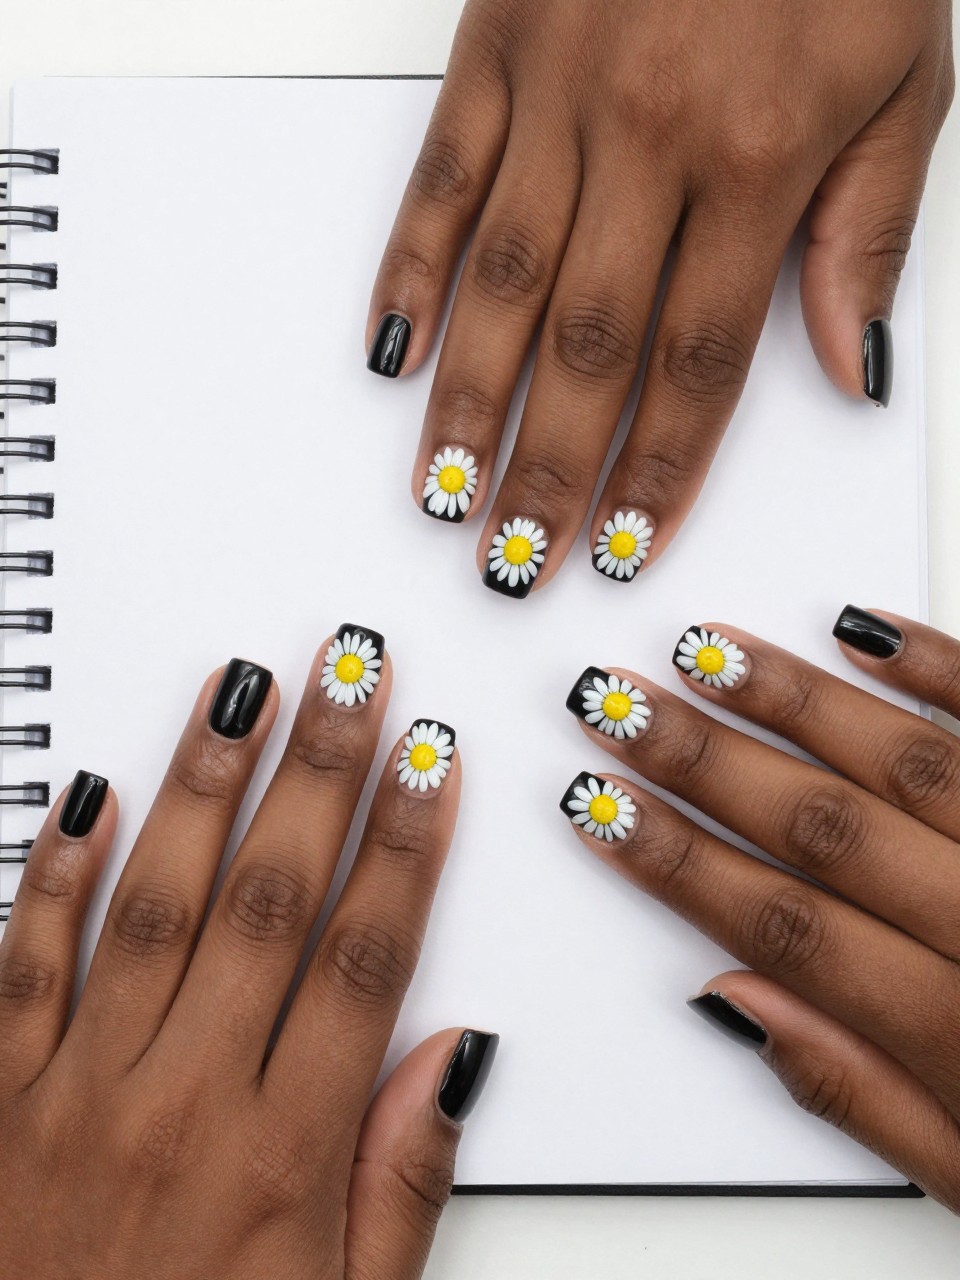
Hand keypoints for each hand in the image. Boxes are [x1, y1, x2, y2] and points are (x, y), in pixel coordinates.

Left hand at [0, 630, 495, 1278]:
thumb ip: (400, 1183)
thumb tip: (449, 1058)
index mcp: (278, 1160)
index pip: (364, 960)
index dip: (408, 848)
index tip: (431, 764)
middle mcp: (178, 1107)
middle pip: (272, 901)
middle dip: (322, 772)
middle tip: (349, 675)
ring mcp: (77, 1095)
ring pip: (156, 906)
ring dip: (206, 788)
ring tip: (241, 695)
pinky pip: (19, 968)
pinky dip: (52, 877)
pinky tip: (89, 797)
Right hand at [367, 0, 952, 596]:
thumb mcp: (908, 74)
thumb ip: (867, 231)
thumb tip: (848, 367)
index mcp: (759, 158)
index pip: (700, 363)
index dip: (658, 470)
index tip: (623, 546)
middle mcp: (649, 137)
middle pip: (589, 351)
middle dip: (548, 473)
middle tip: (515, 559)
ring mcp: (559, 92)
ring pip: (501, 284)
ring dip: (467, 404)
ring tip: (443, 496)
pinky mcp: (493, 45)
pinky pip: (439, 180)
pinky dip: (407, 268)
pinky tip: (392, 351)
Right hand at [561, 607, 959, 1209]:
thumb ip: (856, 1090)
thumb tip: (731, 1001)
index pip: (782, 924)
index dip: (673, 860)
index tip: (599, 804)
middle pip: (824, 829)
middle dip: (699, 760)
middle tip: (613, 701)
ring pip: (908, 760)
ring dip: (793, 699)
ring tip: (704, 649)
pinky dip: (946, 666)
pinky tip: (867, 628)